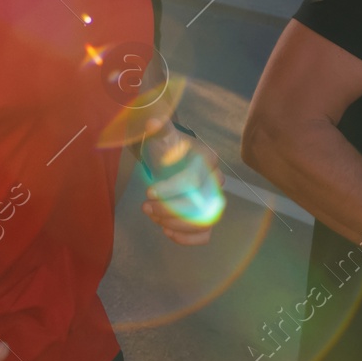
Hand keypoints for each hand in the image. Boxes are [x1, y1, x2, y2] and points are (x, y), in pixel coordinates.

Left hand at [137, 118, 216, 245]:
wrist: (167, 159)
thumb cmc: (165, 147)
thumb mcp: (160, 135)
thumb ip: (158, 128)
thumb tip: (152, 122)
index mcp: (207, 160)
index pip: (192, 181)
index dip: (171, 190)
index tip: (149, 192)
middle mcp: (215, 182)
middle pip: (199, 204)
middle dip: (170, 209)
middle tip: (145, 207)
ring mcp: (213, 201)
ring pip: (203, 222)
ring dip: (176, 224)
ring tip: (153, 217)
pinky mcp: (206, 217)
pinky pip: (205, 234)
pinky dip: (187, 238)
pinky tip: (167, 231)